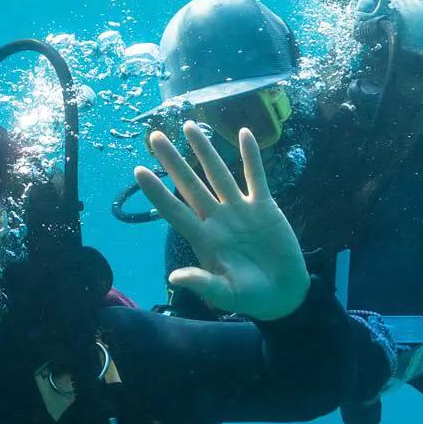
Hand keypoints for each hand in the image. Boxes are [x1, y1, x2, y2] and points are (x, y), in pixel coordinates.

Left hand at [132, 123, 307, 319]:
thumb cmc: (251, 297)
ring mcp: (240, 210)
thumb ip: (202, 283)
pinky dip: (251, 156)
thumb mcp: (225, 294)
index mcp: (204, 239)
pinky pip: (256, 176)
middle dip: (172, 161)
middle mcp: (217, 219)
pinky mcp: (264, 206)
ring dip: (205, 150)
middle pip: (189, 184)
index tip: (138, 171)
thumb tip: (174, 277)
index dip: (157, 192)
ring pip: (218, 173)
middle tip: (154, 136)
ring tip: (190, 126)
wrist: (284, 294)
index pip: (174, 210)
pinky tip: (244, 134)